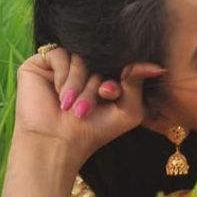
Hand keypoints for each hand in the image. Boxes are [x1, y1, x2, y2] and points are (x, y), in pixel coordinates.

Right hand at [12, 50, 163, 166]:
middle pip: (99, 60)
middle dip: (96, 85)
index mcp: (104, 75)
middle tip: (87, 109)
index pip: (118, 60)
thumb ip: (139, 84)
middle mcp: (84, 68)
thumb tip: (157, 67)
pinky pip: (58, 53)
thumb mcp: (129, 110)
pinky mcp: (40, 64)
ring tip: (74, 109)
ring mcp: (62, 65)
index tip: (110, 94)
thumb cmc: (95, 130)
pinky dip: (63, 75)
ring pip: (80, 57)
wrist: (58, 143)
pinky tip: (59, 97)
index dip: (117, 74)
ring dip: (80, 85)